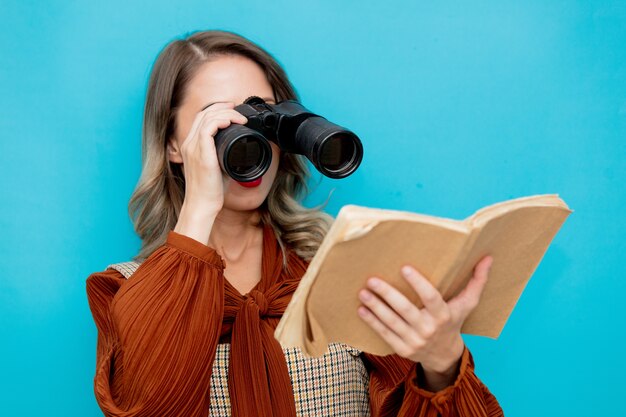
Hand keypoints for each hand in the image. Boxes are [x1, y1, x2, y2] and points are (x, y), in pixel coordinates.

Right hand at [177, 102, 247, 212]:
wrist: (202, 205)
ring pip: (206, 117)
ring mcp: (192, 148)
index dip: (216, 110)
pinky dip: (221, 121)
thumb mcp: (217, 168)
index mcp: (191, 146)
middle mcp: (189, 144)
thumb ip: (223, 157)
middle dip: (222, 107)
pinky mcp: (200, 153)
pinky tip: (231, 122)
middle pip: (203, 113)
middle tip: (237, 108)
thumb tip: (240, 152)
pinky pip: (207, 129)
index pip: (200, 118)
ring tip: (239, 117)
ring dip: (225, 113)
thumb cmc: (210, 190)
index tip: (231, 110)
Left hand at [358, 255, 493, 385]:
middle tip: (372, 280)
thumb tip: (488, 258)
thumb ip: (477, 281)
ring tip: (363, 292)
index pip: (431, 298)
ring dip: (375, 307)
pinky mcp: (402, 349)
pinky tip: (361, 310)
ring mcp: (414, 341)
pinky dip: (372, 322)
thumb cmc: (454, 321)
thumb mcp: (467, 304)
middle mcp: (428, 329)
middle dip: (387, 294)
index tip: (404, 268)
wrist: (444, 355)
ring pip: (391, 322)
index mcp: (444, 315)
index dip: (418, 283)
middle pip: (405, 310)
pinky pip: (385, 334)